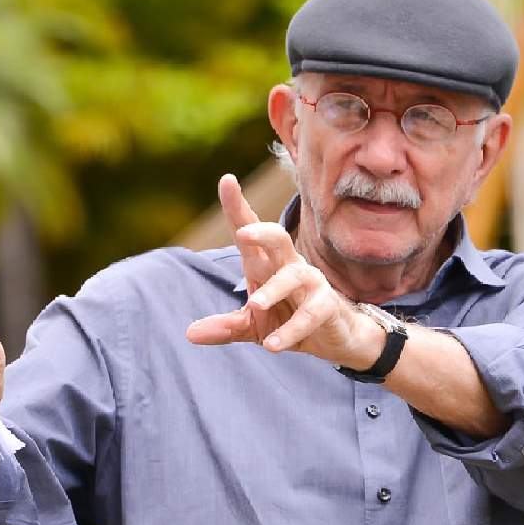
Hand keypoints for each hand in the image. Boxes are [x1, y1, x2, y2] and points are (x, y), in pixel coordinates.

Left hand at [186, 175, 379, 366]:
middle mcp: (288, 266)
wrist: (333, 339)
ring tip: (255, 304)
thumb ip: (225, 327)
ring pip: (295, 275)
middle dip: (262, 232)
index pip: (249, 230)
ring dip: (275, 289)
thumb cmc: (288, 318)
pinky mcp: (327, 306)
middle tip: (243, 234)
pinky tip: (273, 344)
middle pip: (278, 239)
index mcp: (265, 264)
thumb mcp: (252, 326)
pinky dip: (290, 329)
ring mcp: (311, 284)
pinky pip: (310, 314)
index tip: (227, 180)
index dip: (237, 206)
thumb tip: (190, 334)